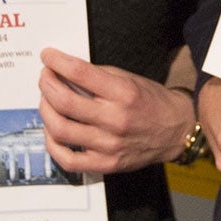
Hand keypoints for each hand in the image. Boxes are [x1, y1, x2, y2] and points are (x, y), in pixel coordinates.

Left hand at [37, 49, 194, 174]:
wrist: (175, 131)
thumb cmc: (151, 102)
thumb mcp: (129, 79)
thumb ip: (98, 75)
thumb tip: (65, 70)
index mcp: (123, 93)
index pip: (80, 73)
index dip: (57, 61)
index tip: (47, 56)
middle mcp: (115, 119)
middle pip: (65, 101)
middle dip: (46, 84)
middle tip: (44, 77)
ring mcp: (109, 145)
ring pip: (61, 129)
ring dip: (45, 110)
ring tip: (46, 101)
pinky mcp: (106, 164)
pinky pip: (68, 160)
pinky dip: (52, 144)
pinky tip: (52, 131)